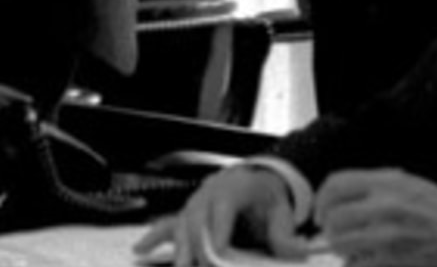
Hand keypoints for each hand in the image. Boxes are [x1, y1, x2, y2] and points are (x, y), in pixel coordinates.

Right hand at [134, 164, 315, 265]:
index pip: (224, 207)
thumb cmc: (267, 195)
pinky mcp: (187, 214)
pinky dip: (154, 237)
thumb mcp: (282, 210)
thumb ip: (286, 233)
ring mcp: (195, 203)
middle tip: (196, 265)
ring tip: (179, 265)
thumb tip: (295, 252)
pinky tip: (140, 249)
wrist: (257, 178)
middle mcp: (209, 192)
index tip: (219, 252)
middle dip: (196, 246)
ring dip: (178, 247)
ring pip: (182, 223)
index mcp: (234, 187)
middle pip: (198, 219)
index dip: (220, 230)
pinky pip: (169, 225)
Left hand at [314, 168, 436, 266]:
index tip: (322, 211)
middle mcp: (385, 205)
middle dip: (329, 227)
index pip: (336, 184)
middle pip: (333, 216)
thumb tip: (344, 198)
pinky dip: (358, 263)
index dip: (322, 199)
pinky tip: (370, 259)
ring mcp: (387, 235)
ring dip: (341, 247)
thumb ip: (377, 187)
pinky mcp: (392, 261)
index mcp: (388, 182)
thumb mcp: (411, 184)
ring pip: (340, 242)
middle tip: (335, 233)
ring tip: (353, 247)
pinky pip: (357, 263)